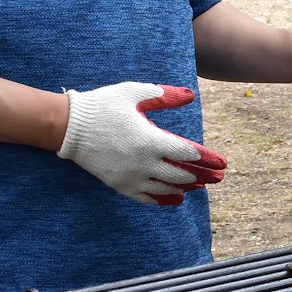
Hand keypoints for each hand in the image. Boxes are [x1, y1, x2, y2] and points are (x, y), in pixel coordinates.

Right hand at [57, 83, 225, 204]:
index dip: (207, 159)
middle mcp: (144, 163)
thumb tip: (190, 95)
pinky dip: (164, 199)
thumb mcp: (134, 93)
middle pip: (182, 174)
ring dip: (186, 187)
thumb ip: (164, 95)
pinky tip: (176, 198)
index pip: (187, 153)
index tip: (222, 162)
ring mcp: (131, 177)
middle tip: (219, 177)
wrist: (68, 127)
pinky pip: (146, 197)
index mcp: (150, 139)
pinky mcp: (119, 184)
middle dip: (203, 176)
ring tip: (200, 186)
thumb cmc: (103, 105)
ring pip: (167, 188)